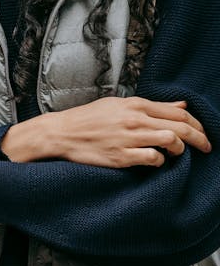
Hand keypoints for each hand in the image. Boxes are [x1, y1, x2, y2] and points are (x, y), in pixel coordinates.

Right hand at [1, 97, 210, 166]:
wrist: (61, 133)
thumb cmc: (88, 118)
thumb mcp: (119, 104)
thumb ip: (152, 106)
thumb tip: (182, 104)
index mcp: (135, 105)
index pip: (179, 112)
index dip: (197, 123)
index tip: (202, 132)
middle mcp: (134, 120)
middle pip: (181, 127)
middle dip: (200, 139)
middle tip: (206, 147)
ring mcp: (128, 139)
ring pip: (171, 142)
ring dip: (180, 150)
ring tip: (176, 154)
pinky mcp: (120, 157)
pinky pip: (153, 159)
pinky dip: (159, 161)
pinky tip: (154, 161)